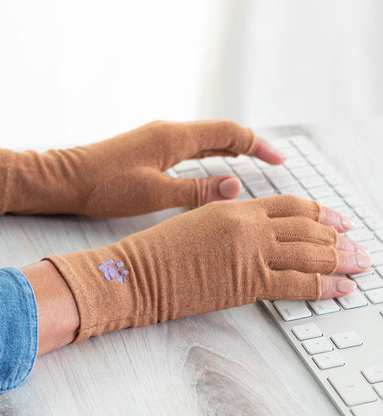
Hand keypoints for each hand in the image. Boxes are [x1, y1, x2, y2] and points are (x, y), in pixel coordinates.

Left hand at [0, 120, 284, 216]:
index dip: (257, 145)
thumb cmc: (106, 186)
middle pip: (220, 132)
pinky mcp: (152, 149)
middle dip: (249, 145)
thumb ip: (196, 190)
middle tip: (272, 161)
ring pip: (205, 139)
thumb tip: (236, 188)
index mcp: (174, 137)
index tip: (279, 159)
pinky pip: (190, 148)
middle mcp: (170, 132)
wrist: (68, 179)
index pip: (228, 133)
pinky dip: (210, 155)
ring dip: (231, 149)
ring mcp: (160, 139)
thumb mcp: (155, 193)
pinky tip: (214, 166)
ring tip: (252, 163)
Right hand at [44, 195, 368, 342]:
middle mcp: (249, 225)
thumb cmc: (158, 248)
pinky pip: (298, 284)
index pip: (289, 206)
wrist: (137, 272)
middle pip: (307, 228)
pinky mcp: (248, 283)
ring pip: (309, 253)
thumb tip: (251, 229)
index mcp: (234, 207)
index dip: (318, 213)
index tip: (334, 219)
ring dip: (339, 258)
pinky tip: (342, 289)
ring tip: (359, 262)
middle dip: (336, 235)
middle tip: (354, 241)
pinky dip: (324, 287)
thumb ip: (228, 222)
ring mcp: (251, 253)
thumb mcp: (196, 223)